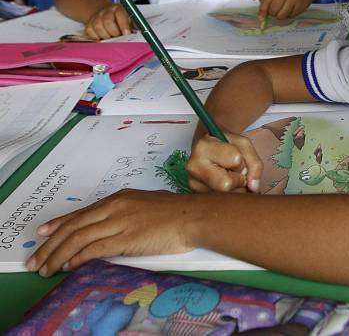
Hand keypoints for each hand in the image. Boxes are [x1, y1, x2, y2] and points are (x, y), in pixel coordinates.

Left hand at [25, 189, 195, 276]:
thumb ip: (129, 214)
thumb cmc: (179, 212)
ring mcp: (119, 222)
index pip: (82, 213)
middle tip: (36, 258)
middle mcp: (115, 208)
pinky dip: (77, 259)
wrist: (194, 216)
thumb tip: (118, 227)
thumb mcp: (148, 205)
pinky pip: (93, 250)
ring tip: (46, 268)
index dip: (60, 223)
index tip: (44, 232)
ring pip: (78, 239)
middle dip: (51, 244)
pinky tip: (68, 266)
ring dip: (58, 255)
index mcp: (120, 199)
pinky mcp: (125, 239)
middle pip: (74, 226)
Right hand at [85, 4, 133, 39]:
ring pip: (98, 27)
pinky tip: (103, 39)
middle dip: (115, 32)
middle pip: (108, 22)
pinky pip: (90, 32)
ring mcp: (96, 17)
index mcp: (118, 9)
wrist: (105, 12)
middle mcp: (106, 11)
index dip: (123, 25)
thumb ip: (135, 25)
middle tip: (119, 37)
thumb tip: (143, 32)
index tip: (126, 33)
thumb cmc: (121, 19)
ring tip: (112, 38)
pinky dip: (96, 38)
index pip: (120, 14)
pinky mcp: (89, 24)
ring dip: (106, 36)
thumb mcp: (130, 19)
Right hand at [187, 131, 263, 192]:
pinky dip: (228, 195)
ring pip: (224, 196)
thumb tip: (253, 187)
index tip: (236, 158)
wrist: (211, 147)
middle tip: (235, 171)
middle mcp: (193, 165)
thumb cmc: (227, 144)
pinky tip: (224, 184)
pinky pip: (220, 201)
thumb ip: (254, 163)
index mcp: (203, 146)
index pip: (235, 160)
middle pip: (226, 184)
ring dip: (235, 189)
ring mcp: (192, 183)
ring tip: (229, 176)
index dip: (241, 161)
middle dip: (238, 179)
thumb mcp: (244, 144)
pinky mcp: (196, 194)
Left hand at [253, 0, 315, 20]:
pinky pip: (290, 16)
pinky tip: (289, 9)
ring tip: (281, 10)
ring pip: (281, 15)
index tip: (261, 17)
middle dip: (271, 13)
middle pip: (273, 9)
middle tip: (273, 10)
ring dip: (279, 15)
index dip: (263, 10)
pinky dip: (287, 15)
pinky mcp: (300, 6)